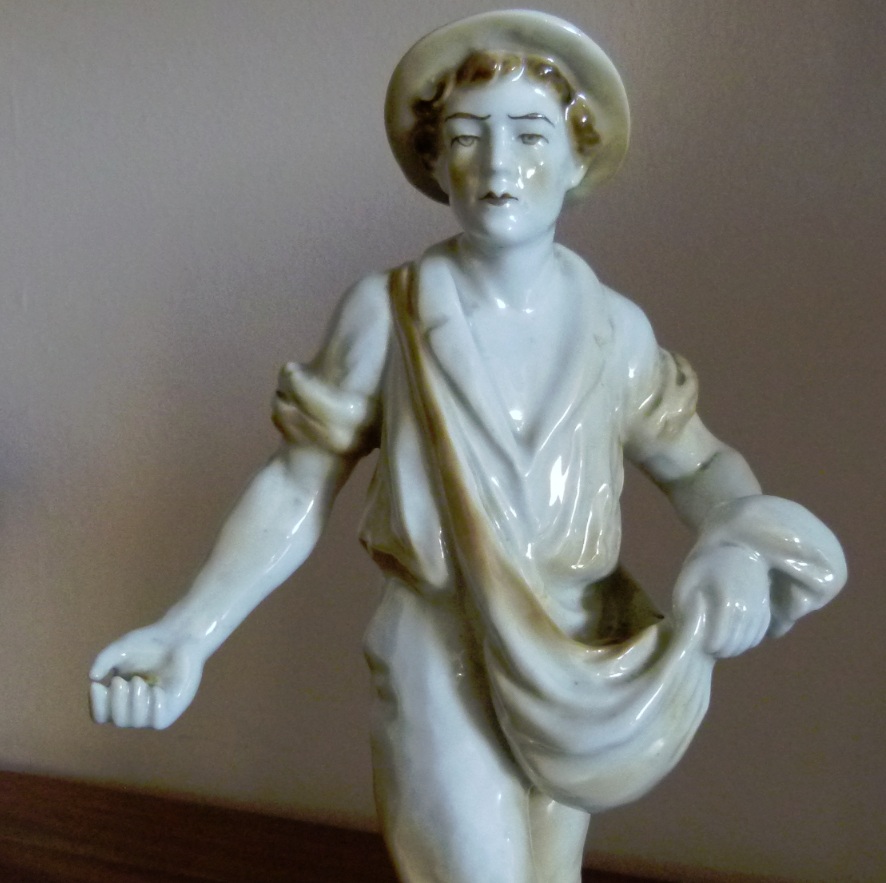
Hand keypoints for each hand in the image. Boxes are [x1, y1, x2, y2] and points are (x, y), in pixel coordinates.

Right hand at [89, 624, 204, 728]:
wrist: (179, 636)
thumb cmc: (149, 643)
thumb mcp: (122, 648)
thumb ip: (104, 659)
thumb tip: (92, 677)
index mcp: (119, 697)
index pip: (100, 715)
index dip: (97, 705)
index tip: (97, 686)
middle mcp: (136, 707)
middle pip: (118, 720)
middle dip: (116, 702)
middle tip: (120, 681)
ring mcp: (154, 709)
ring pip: (137, 722)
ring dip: (135, 702)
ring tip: (139, 681)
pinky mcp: (173, 708)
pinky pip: (159, 721)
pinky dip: (154, 708)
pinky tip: (157, 690)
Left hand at [674, 542, 770, 658]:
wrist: (737, 549)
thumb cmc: (706, 566)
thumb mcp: (687, 581)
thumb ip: (685, 604)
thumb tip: (691, 627)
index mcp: (725, 596)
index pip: (722, 633)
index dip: (712, 645)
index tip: (704, 646)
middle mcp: (747, 605)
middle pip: (737, 641)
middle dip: (722, 649)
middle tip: (710, 648)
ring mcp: (759, 608)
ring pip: (749, 641)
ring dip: (734, 647)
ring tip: (719, 644)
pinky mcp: (766, 610)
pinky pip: (758, 635)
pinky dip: (746, 641)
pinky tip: (733, 637)